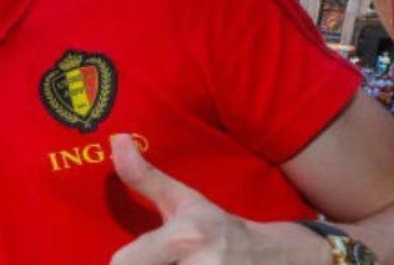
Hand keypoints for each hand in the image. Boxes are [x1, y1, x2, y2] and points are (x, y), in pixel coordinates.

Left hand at [109, 134, 315, 263]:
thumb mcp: (184, 200)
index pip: (123, 264)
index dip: (120, 264)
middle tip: (162, 258)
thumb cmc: (220, 228)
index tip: (123, 260)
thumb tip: (115, 140)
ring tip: (170, 264)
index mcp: (185, 239)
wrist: (279, 259)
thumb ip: (145, 178)